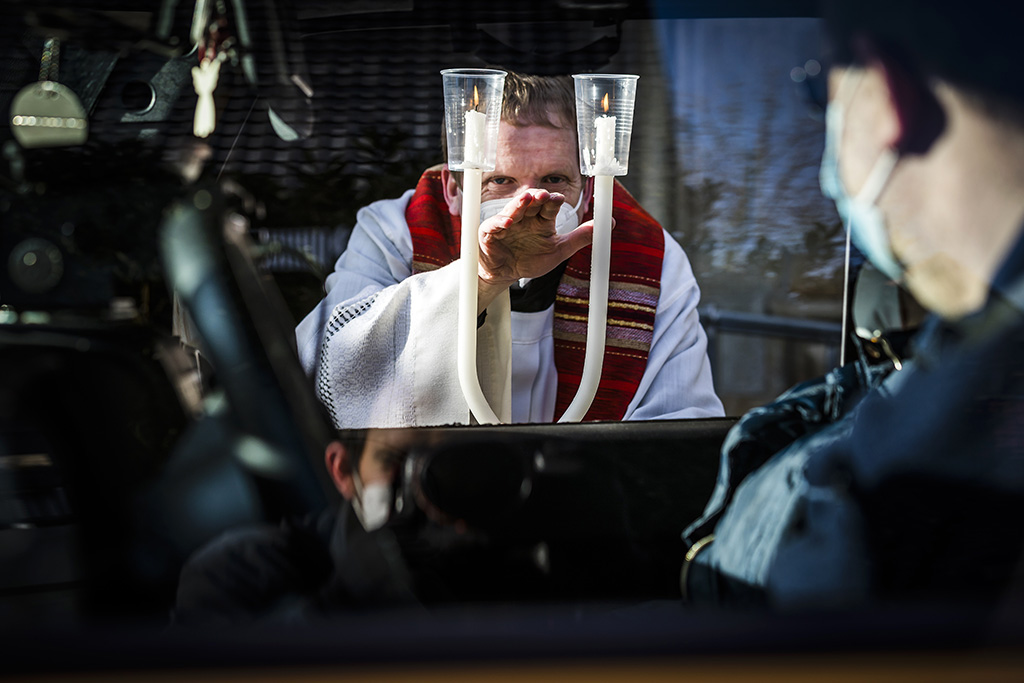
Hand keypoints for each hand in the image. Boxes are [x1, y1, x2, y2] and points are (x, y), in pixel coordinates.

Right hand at [475, 188, 596, 311]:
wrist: (506, 275)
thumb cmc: (530, 260)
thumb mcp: (559, 250)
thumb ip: (581, 237)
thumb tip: (610, 223)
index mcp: (541, 219)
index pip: (549, 205)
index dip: (553, 201)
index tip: (559, 199)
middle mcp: (525, 217)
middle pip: (531, 202)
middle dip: (537, 197)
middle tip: (545, 194)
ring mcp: (507, 223)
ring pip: (513, 209)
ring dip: (519, 204)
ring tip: (527, 199)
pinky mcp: (490, 232)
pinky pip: (494, 225)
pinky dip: (501, 222)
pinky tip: (508, 222)